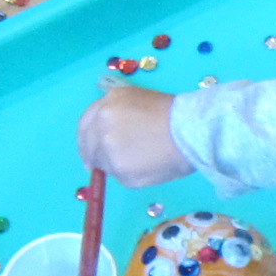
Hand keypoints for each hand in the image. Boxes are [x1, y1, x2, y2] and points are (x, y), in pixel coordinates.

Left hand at [79, 80, 194, 189]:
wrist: (190, 131)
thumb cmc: (170, 112)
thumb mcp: (136, 98)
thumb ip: (115, 112)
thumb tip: (103, 134)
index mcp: (105, 106)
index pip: (85, 125)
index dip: (87, 138)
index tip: (90, 149)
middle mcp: (101, 128)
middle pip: (90, 148)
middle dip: (97, 155)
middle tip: (111, 161)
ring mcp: (109, 152)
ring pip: (105, 164)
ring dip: (117, 164)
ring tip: (142, 159)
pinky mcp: (121, 173)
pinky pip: (120, 177)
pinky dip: (131, 175)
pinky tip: (149, 166)